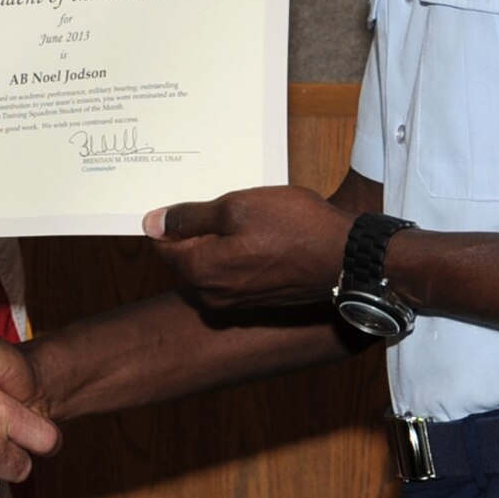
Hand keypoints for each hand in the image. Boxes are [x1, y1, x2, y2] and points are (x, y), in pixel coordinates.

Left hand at [145, 184, 353, 309]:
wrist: (346, 259)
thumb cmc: (296, 228)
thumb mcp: (238, 207)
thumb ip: (191, 217)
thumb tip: (151, 222)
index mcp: (202, 271)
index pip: (163, 243)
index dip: (171, 216)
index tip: (190, 196)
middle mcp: (213, 294)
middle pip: (187, 253)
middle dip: (198, 226)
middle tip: (226, 200)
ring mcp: (236, 301)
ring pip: (212, 260)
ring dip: (221, 236)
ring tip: (247, 212)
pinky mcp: (257, 298)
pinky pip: (233, 270)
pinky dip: (239, 249)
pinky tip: (261, 231)